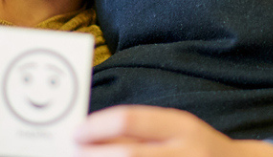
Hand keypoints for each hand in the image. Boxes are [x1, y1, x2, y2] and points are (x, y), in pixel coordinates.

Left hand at [74, 106, 272, 156]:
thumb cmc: (200, 151)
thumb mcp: (178, 132)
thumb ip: (140, 132)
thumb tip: (90, 135)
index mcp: (182, 127)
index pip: (130, 119)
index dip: (96, 127)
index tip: (74, 133)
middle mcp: (187, 153)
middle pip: (128, 154)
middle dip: (92, 155)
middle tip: (72, 153)